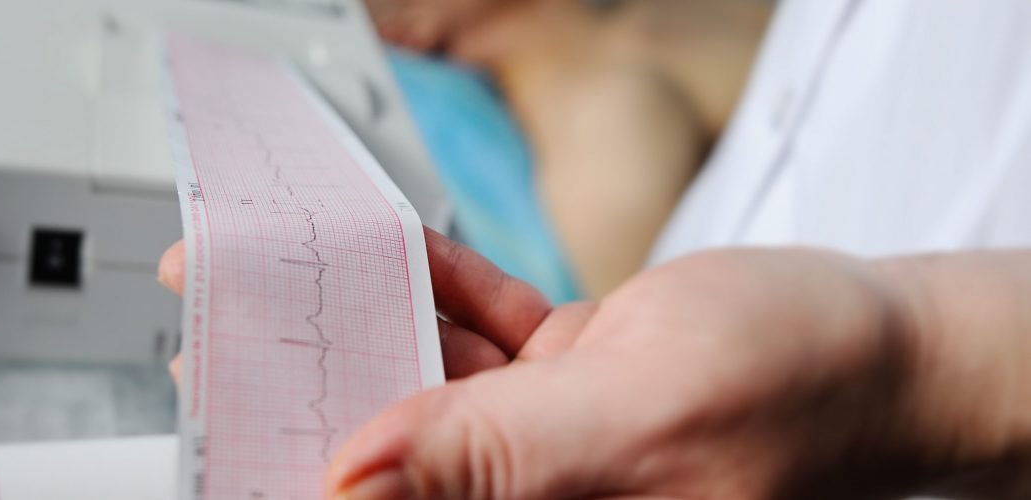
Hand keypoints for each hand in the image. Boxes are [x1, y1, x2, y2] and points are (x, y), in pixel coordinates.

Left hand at [159, 233, 1030, 498]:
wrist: (880, 340)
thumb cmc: (803, 388)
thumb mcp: (640, 413)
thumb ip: (496, 454)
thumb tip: (352, 480)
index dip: (302, 465)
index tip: (222, 415)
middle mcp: (539, 494)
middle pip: (396, 447)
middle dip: (316, 384)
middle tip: (232, 331)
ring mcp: (552, 440)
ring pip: (433, 385)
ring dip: (367, 323)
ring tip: (291, 279)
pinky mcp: (571, 383)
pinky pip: (485, 332)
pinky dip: (442, 290)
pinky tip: (393, 258)